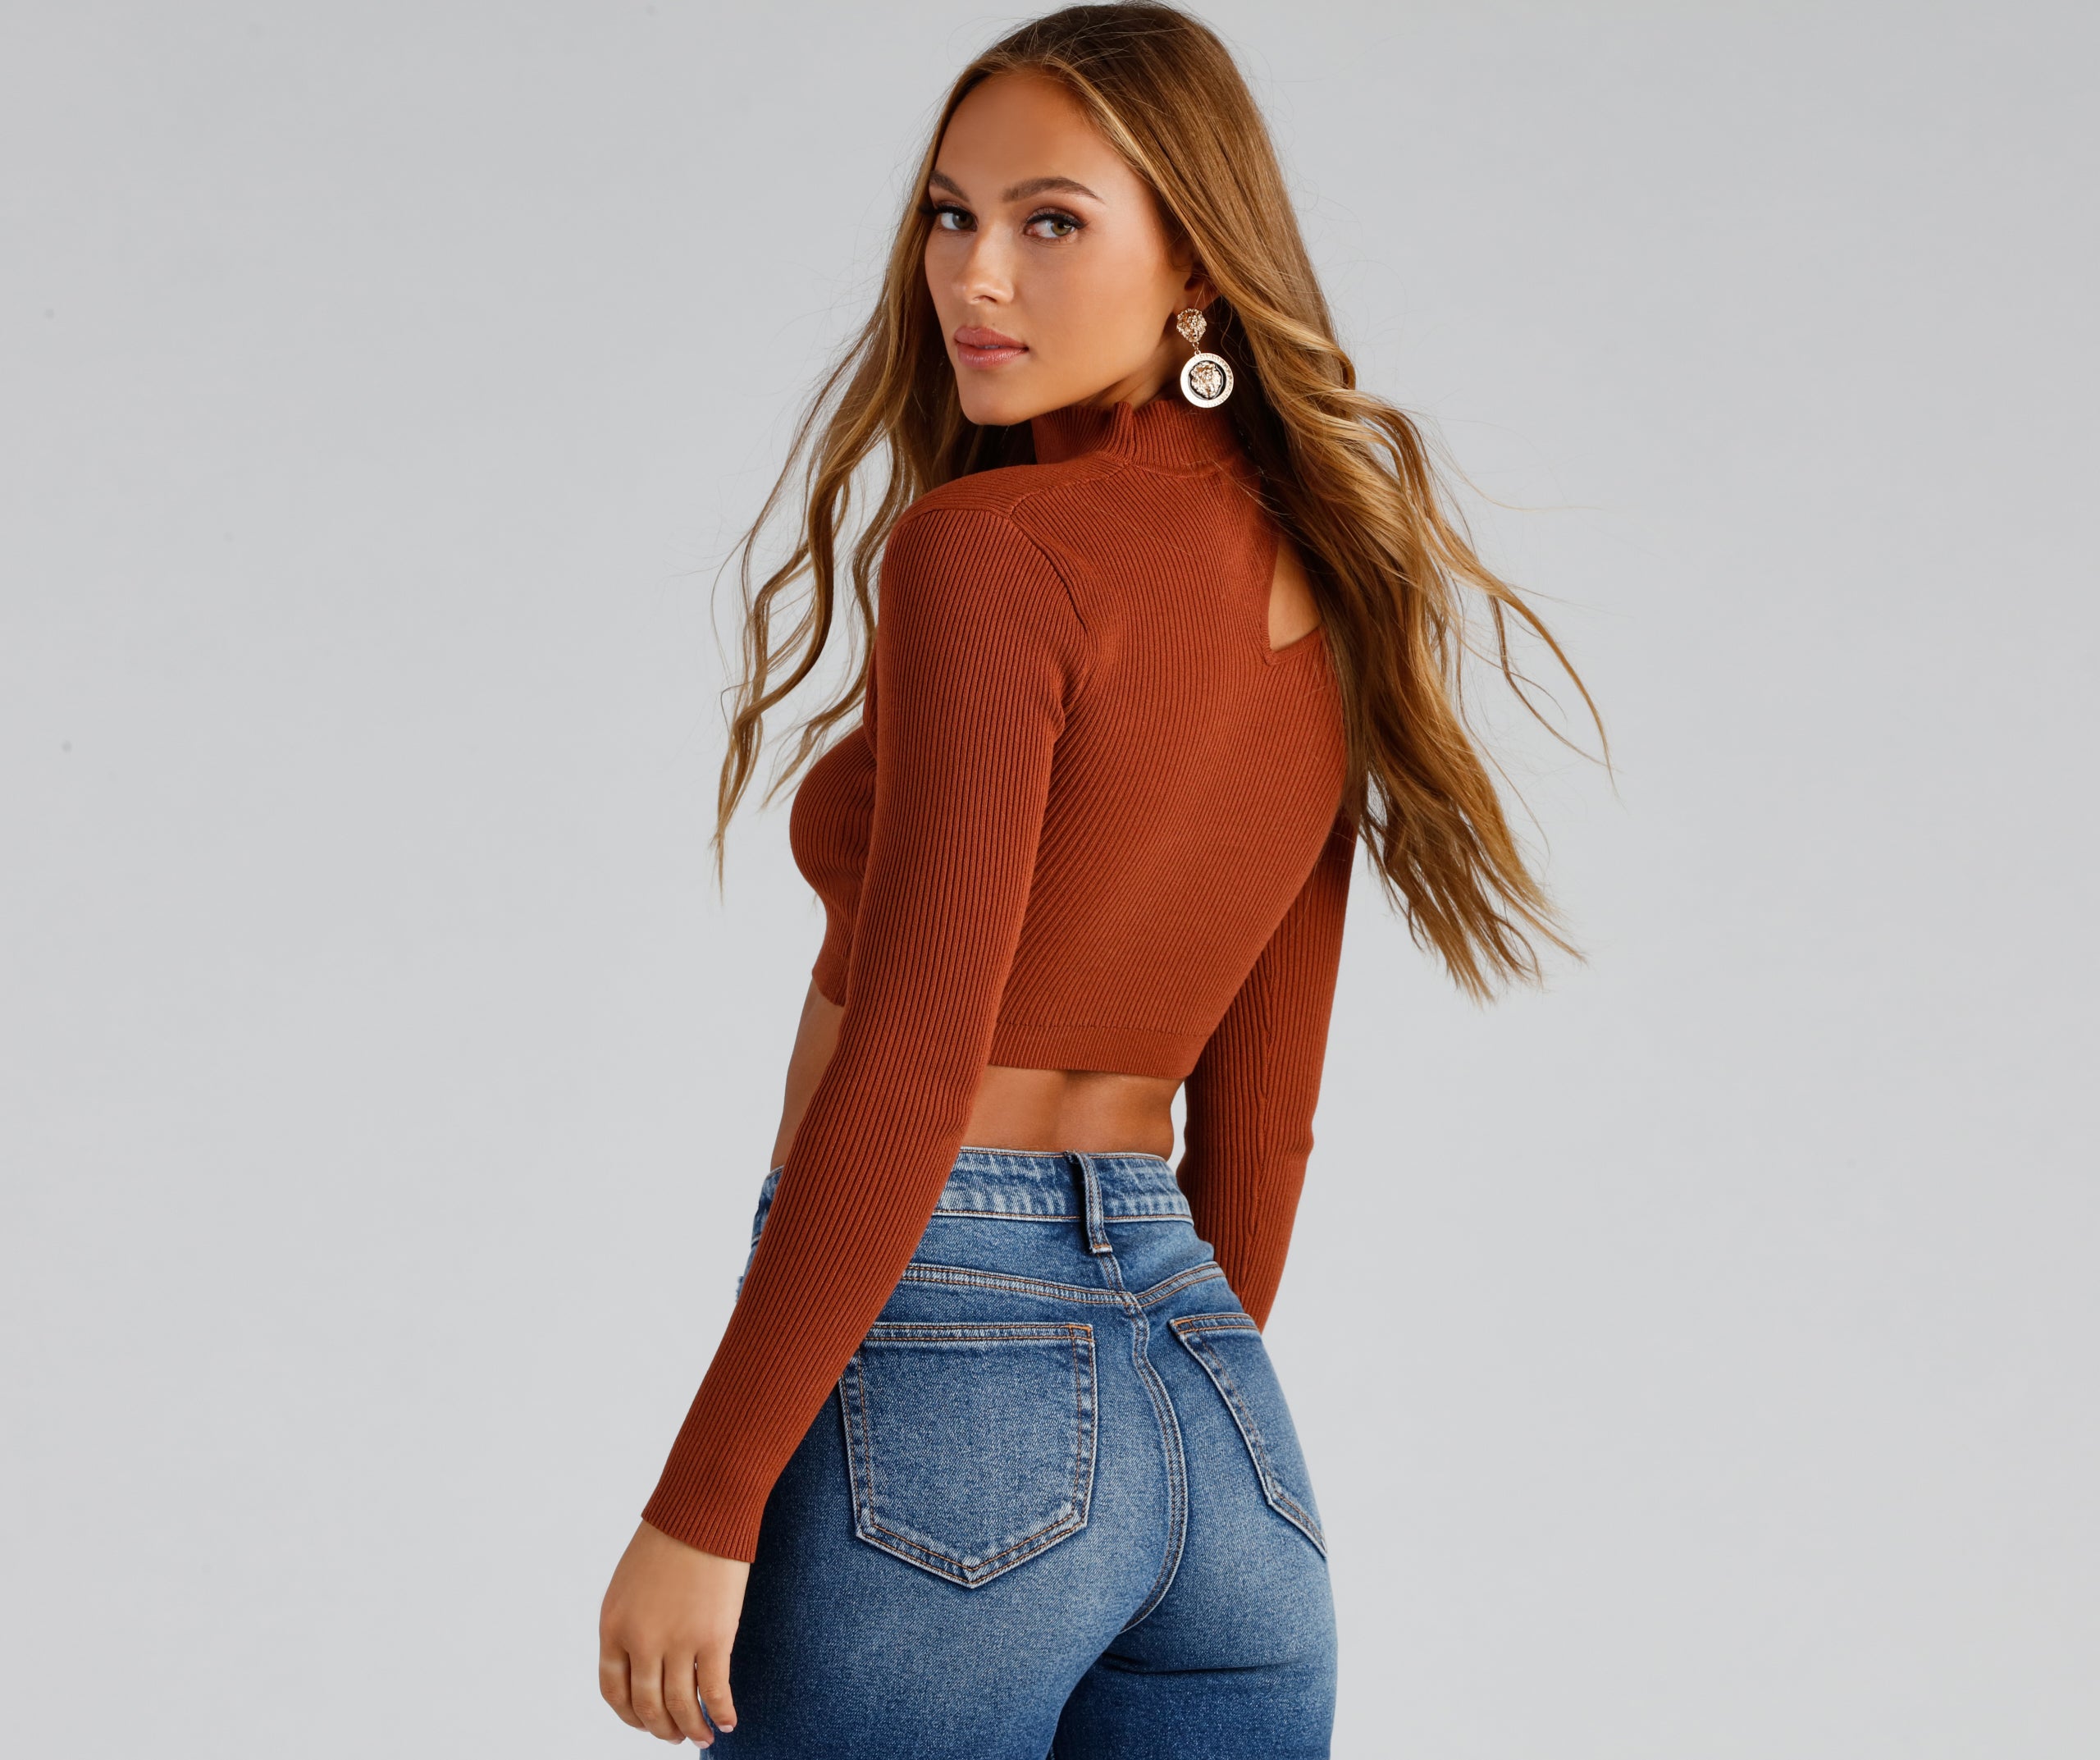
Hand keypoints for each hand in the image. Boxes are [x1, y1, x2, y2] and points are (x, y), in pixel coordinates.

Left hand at [599, 1519, 749, 1744]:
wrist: (703, 1509)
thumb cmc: (671, 1536)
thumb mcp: (630, 1583)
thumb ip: (631, 1622)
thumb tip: (645, 1660)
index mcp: (613, 1626)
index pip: (613, 1691)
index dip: (630, 1715)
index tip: (645, 1723)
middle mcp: (639, 1641)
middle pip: (647, 1706)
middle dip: (662, 1728)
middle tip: (676, 1736)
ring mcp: (676, 1642)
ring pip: (681, 1707)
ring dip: (692, 1728)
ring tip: (702, 1736)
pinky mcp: (713, 1638)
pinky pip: (715, 1691)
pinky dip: (721, 1712)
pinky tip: (728, 1721)